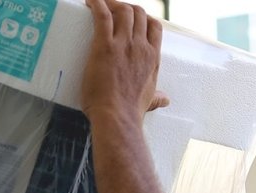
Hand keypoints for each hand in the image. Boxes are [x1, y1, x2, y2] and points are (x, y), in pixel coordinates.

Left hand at [81, 0, 168, 121]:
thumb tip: (165, 100)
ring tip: (100, 6)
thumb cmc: (130, 112)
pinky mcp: (105, 46)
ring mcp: (124, 44)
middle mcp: (140, 46)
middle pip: (138, 13)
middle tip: (112, 12)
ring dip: (111, 4)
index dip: (144, 19)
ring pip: (123, 10)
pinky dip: (96, 3)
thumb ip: (156, 98)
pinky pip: (102, 15)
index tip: (134, 21)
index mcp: (152, 58)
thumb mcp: (148, 101)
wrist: (117, 117)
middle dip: (126, 8)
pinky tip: (90, 1)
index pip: (155, 26)